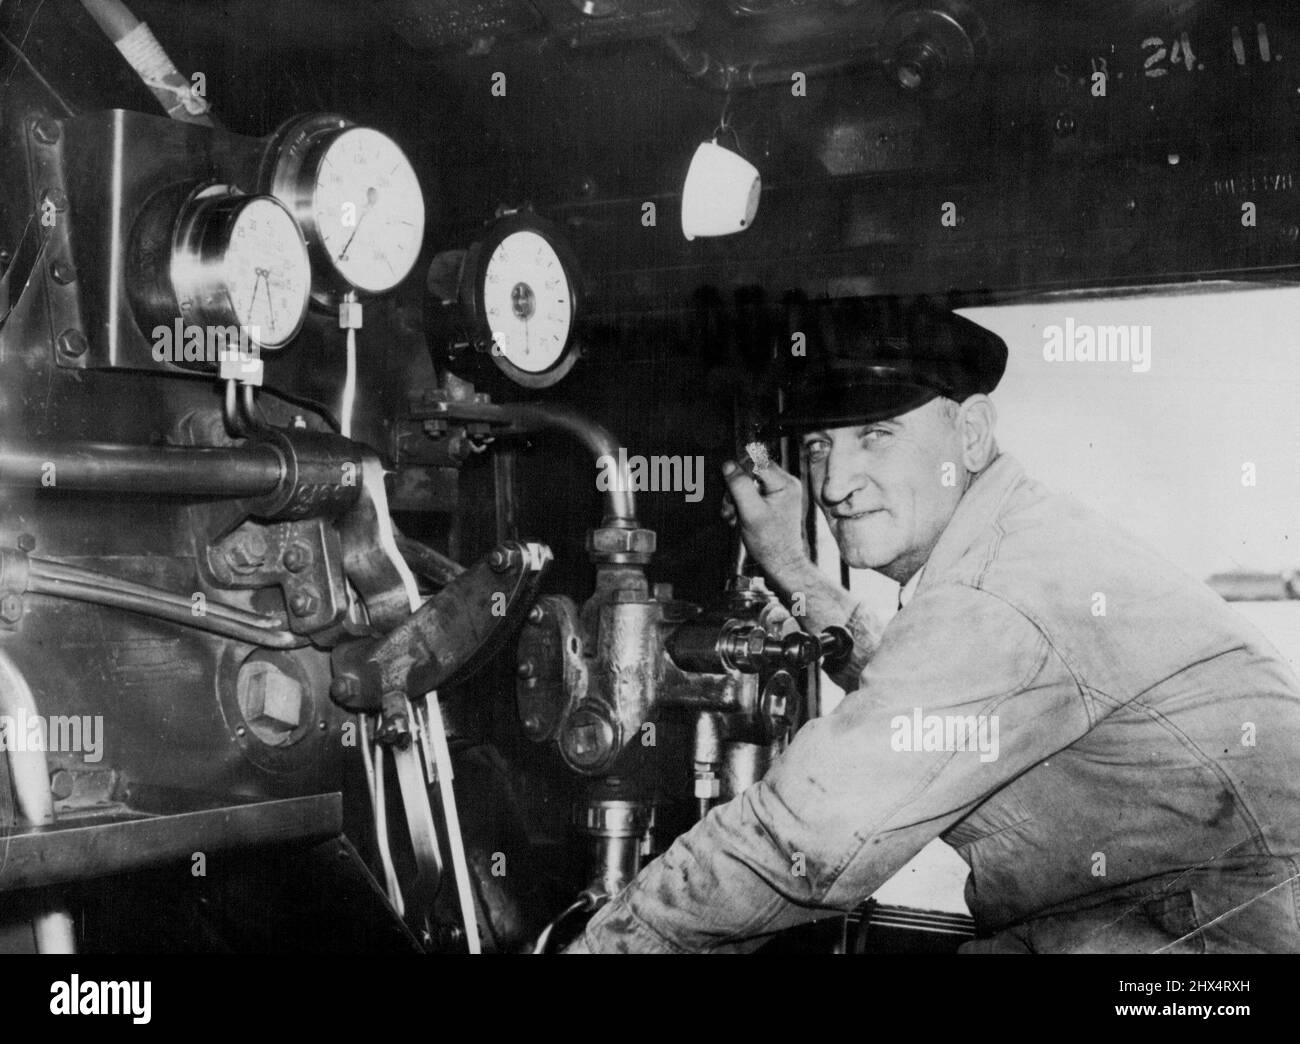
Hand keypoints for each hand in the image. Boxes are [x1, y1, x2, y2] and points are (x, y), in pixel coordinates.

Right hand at [721, 458, 813, 590]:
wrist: (780, 563)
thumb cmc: (771, 543)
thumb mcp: (751, 512)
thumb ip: (740, 486)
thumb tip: (729, 465)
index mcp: (785, 483)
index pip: (757, 461)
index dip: (738, 470)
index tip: (727, 485)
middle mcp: (786, 483)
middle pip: (751, 471)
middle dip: (735, 488)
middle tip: (729, 506)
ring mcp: (780, 492)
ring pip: (749, 482)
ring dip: (735, 498)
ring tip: (732, 515)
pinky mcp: (774, 500)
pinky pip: (753, 493)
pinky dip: (742, 503)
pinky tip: (737, 516)